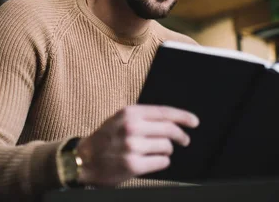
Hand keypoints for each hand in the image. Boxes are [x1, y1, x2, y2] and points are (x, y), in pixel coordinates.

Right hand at [75, 105, 198, 186]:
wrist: (84, 160)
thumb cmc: (105, 139)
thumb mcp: (120, 119)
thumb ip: (143, 117)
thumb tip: (172, 120)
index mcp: (130, 113)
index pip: (164, 112)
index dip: (183, 116)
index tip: (194, 122)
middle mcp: (132, 127)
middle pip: (169, 129)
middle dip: (180, 136)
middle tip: (185, 140)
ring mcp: (133, 146)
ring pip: (167, 147)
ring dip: (166, 151)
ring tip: (155, 152)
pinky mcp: (134, 164)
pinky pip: (161, 162)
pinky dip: (161, 162)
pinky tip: (152, 161)